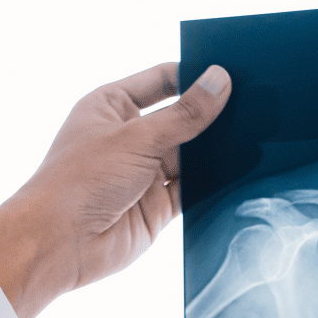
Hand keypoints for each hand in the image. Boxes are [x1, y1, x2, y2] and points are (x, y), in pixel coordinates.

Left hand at [0, 62, 231, 317]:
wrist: (60, 244)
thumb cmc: (81, 180)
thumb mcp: (137, 137)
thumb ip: (183, 114)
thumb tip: (219, 81)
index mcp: (112, 106)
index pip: (161, 80)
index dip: (194, 76)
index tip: (231, 73)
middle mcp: (129, 137)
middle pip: (181, 118)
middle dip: (212, 115)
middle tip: (255, 105)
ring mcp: (144, 173)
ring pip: (190, 156)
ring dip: (215, 151)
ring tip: (257, 136)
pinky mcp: (156, 207)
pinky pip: (192, 189)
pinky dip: (212, 183)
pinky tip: (241, 172)